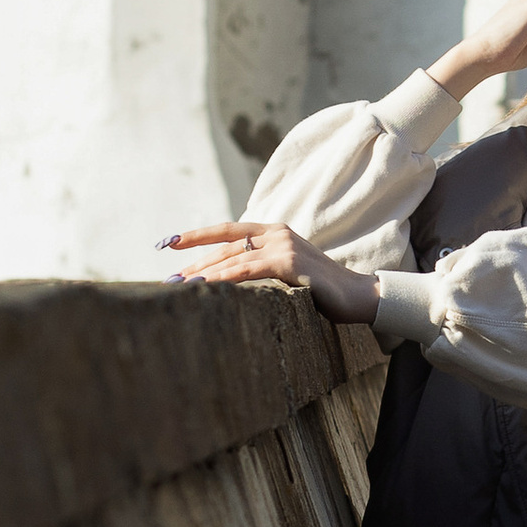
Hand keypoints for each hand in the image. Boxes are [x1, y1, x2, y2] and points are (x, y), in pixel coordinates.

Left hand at [165, 221, 382, 323]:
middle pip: (224, 246)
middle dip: (192, 261)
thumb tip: (233, 280)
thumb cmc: (326, 291)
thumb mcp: (289, 274)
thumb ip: (266, 268)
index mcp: (275, 232)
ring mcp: (283, 245)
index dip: (197, 235)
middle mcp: (276, 233)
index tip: (169, 243)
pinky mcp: (288, 262)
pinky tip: (204, 285)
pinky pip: (246, 270)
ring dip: (201, 272)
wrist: (360, 296)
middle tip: (167, 278)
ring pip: (231, 257)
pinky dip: (222, 277)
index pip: (228, 231)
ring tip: (177, 285)